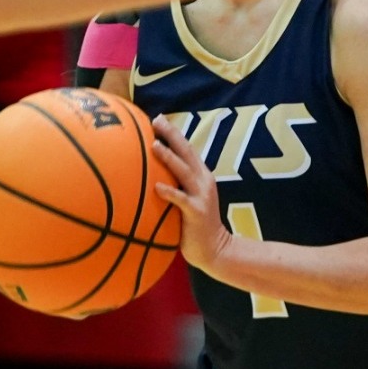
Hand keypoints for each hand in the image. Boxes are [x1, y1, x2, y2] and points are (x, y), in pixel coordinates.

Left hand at [149, 117, 230, 274]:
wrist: (216, 249)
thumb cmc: (195, 225)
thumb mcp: (188, 199)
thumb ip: (177, 184)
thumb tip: (152, 174)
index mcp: (201, 176)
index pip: (187, 149)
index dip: (174, 133)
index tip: (157, 118)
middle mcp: (203, 181)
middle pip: (187, 152)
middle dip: (172, 135)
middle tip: (156, 121)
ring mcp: (201, 196)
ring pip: (184, 172)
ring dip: (169, 157)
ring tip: (154, 145)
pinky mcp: (197, 212)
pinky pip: (181, 200)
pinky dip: (170, 192)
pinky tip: (157, 187)